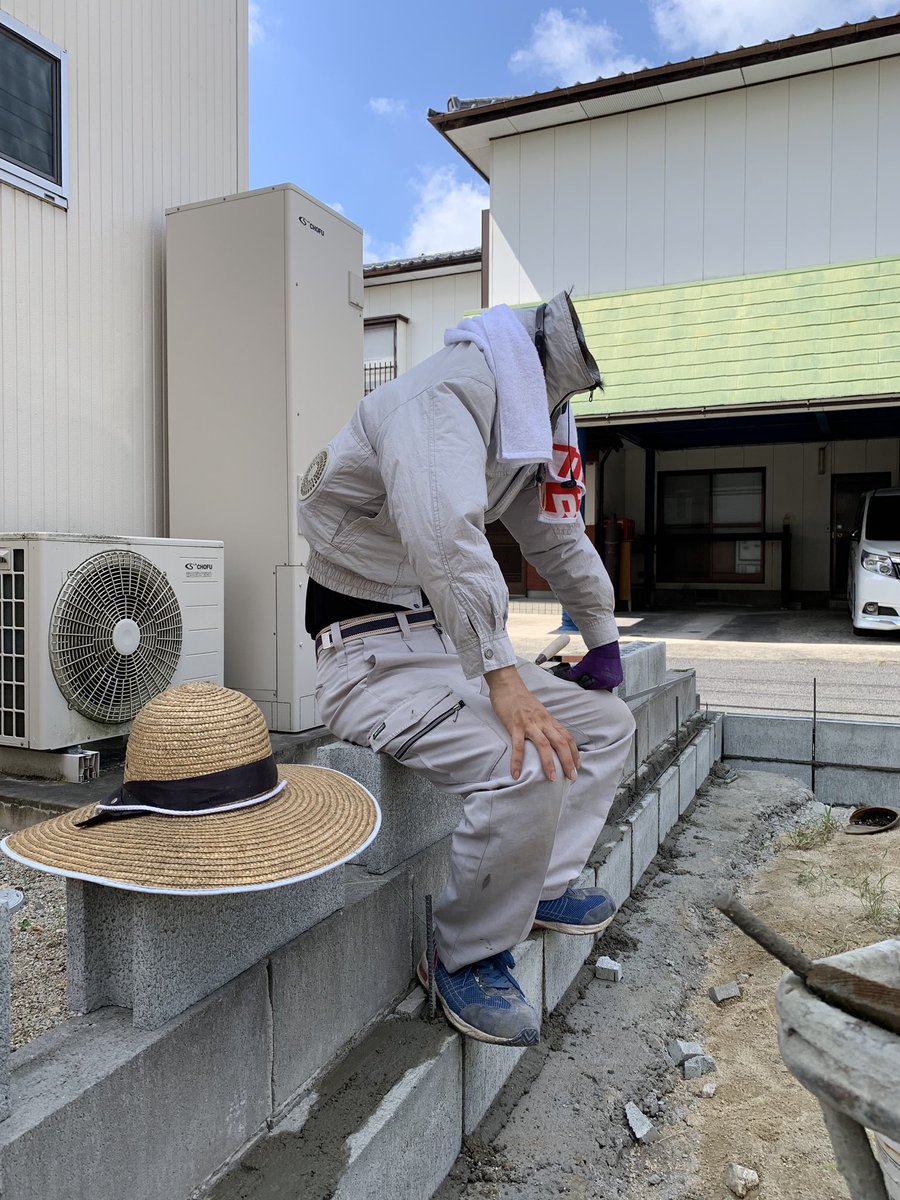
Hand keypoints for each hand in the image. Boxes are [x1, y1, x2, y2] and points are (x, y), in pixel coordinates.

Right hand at [485, 665, 579, 782]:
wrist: (507, 684)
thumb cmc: (521, 699)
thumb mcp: (538, 711)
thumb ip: (545, 724)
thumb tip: (550, 738)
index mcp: (549, 720)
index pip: (567, 737)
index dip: (574, 753)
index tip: (577, 766)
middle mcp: (543, 722)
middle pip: (561, 743)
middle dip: (568, 762)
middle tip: (572, 778)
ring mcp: (529, 724)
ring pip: (544, 745)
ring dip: (549, 763)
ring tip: (553, 779)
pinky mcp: (515, 725)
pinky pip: (518, 746)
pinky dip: (517, 761)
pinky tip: (516, 774)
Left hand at [559, 642, 622, 690]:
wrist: (606, 647)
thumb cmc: (594, 657)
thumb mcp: (582, 666)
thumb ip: (573, 674)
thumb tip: (565, 678)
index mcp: (602, 682)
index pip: (590, 688)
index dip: (585, 682)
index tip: (584, 676)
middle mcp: (612, 683)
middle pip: (598, 688)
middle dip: (592, 683)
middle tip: (590, 674)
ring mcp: (617, 681)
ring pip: (604, 686)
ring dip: (599, 682)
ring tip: (596, 673)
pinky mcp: (619, 678)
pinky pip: (610, 683)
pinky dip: (606, 680)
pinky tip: (602, 673)